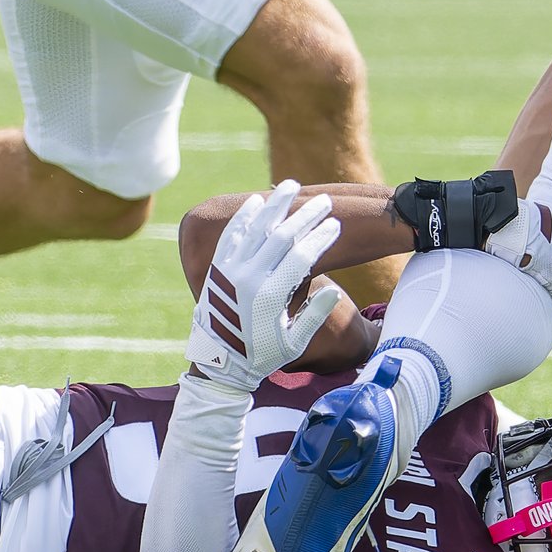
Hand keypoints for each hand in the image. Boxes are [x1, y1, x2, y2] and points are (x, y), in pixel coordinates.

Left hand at [187, 181, 345, 394]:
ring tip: (291, 186)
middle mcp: (248, 279)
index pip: (301, 256)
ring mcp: (229, 271)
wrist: (218, 364)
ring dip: (275, 205)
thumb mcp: (294, 344)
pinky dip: (244, 217)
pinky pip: (231, 236)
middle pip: (282, 236)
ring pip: (256, 228)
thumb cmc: (261, 356)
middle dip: (305, 215)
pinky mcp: (216, 270)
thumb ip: (314, 316)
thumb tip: (335, 291)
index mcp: (270, 297)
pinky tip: (256, 202)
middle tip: (324, 200)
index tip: (335, 224)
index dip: (320, 237)